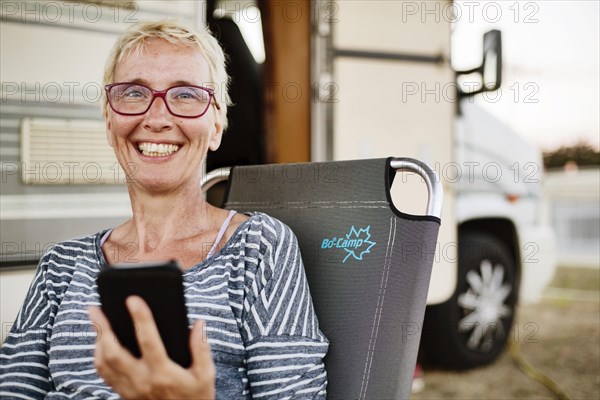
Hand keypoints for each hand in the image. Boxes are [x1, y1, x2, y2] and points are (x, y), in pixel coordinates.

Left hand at [88, 296, 214, 398]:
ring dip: (97, 339)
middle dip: (102, 328)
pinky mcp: (123, 394)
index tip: (133, 299)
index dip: (141, 318)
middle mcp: (142, 381)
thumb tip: (198, 323)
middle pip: (113, 352)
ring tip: (96, 319)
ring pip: (103, 363)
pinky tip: (100, 341)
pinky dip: (98, 355)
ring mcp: (129, 389)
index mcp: (163, 374)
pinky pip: (104, 374)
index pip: (148, 341)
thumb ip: (201, 347)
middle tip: (95, 307)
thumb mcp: (206, 375)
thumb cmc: (196, 398)